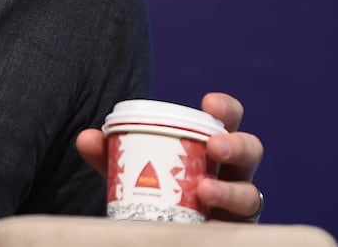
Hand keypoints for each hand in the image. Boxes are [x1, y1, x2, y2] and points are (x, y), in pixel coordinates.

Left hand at [74, 91, 264, 222]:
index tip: (209, 103)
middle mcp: (232, 174)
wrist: (156, 234)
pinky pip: (240, 232)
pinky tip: (209, 225)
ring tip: (205, 190)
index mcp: (212, 149)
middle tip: (215, 147)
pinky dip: (224, 226)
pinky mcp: (234, 235)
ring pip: (251, 195)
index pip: (228, 122)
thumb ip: (111, 158)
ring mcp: (238, 207)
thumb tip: (87, 138)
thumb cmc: (153, 196)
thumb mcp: (130, 175)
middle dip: (237, 145)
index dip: (226, 109)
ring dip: (230, 191)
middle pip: (251, 152)